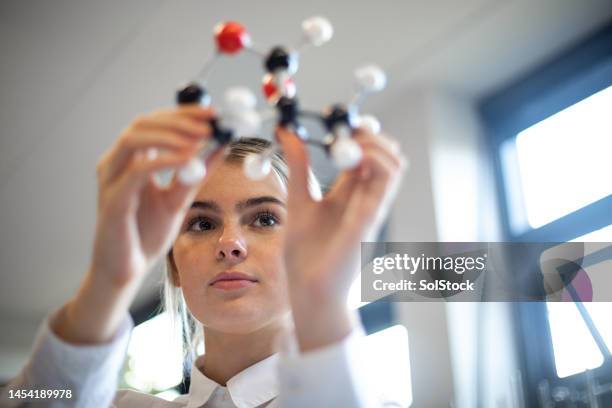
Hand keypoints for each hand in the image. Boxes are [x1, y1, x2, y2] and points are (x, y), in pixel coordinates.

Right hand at [54, 106, 223, 343]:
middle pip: (143, 123)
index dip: (183, 113)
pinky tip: (188, 159)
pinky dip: (164, 160)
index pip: (155, 122)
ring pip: (135, 139)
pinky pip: (138, 171)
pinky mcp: (113, 200)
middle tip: (210, 122)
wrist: (127, 270)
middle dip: (179, 119)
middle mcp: (116, 163)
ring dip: (171, 134)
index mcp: (131, 159)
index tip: (213, 113)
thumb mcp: (179, 198)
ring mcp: (111, 179)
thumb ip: (197, 173)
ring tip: (202, 137)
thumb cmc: (146, 233)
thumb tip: (222, 146)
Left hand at [276, 127, 406, 348]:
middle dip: (370, 135)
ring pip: (394, 164)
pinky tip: (351, 156)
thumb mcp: (298, 198)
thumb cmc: (305, 252)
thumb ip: (298, 166)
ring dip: (376, 144)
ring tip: (349, 142)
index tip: (335, 120)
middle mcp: (365, 197)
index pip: (366, 153)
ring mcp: (371, 207)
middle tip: (344, 130)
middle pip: (387, 155)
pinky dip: (374, 159)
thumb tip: (287, 132)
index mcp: (349, 193)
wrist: (309, 289)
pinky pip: (387, 182)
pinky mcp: (370, 217)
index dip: (358, 132)